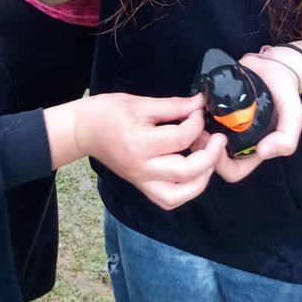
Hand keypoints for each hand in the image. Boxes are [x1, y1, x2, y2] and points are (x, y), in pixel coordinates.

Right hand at [73, 92, 224, 208]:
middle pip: (184, 172)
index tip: (199, 111)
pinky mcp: (141, 186)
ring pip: (178, 195)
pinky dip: (186, 191)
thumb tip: (199, 104)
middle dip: (209, 156)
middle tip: (217, 139)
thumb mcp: (139, 102)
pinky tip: (194, 173)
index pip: (179, 139)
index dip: (196, 123)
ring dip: (201, 179)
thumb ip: (173, 106)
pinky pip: (168, 199)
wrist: (83, 130)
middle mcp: (141, 168)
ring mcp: (140, 181)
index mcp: (138, 143)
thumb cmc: (107, 112)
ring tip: (209, 159)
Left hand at [199, 54, 301, 182]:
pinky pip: (196, 119)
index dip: (221, 164)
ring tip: (196, 116)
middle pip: (210, 158)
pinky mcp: (212, 107)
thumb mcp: (294, 116)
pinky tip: (196, 105)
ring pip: (199, 140)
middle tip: (200, 129)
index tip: (218, 142)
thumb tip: (264, 152)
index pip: (232, 171)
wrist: (273, 65)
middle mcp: (233, 140)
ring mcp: (221, 124)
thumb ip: (287, 137)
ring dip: (193, 132)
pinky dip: (192, 115)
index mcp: (251, 149)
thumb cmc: (285, 93)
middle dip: (202, 148)